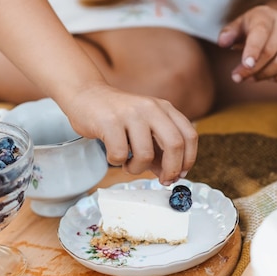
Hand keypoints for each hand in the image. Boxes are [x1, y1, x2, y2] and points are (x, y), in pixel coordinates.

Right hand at [62, 83, 197, 185]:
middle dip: (171, 169)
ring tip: (128, 165)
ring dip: (137, 169)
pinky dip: (116, 163)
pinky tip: (113, 155)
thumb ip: (159, 149)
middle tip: (163, 180)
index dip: (188, 159)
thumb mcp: (145, 127)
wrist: (86, 95)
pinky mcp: (109, 121)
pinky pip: (120, 155)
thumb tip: (170, 175)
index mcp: (164, 109)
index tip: (179, 174)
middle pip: (175, 144)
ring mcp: (130, 114)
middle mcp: (151, 108)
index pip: (189, 136)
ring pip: (146, 154)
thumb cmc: (118, 116)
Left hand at [217, 5, 276, 83]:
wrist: (273, 24)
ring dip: (265, 75)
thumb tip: (223, 42)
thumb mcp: (237, 27)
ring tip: (252, 77)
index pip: (260, 34)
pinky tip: (272, 79)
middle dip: (253, 70)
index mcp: (265, 16)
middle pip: (271, 52)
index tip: (245, 66)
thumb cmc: (250, 29)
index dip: (253, 51)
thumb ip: (228, 34)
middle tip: (237, 78)